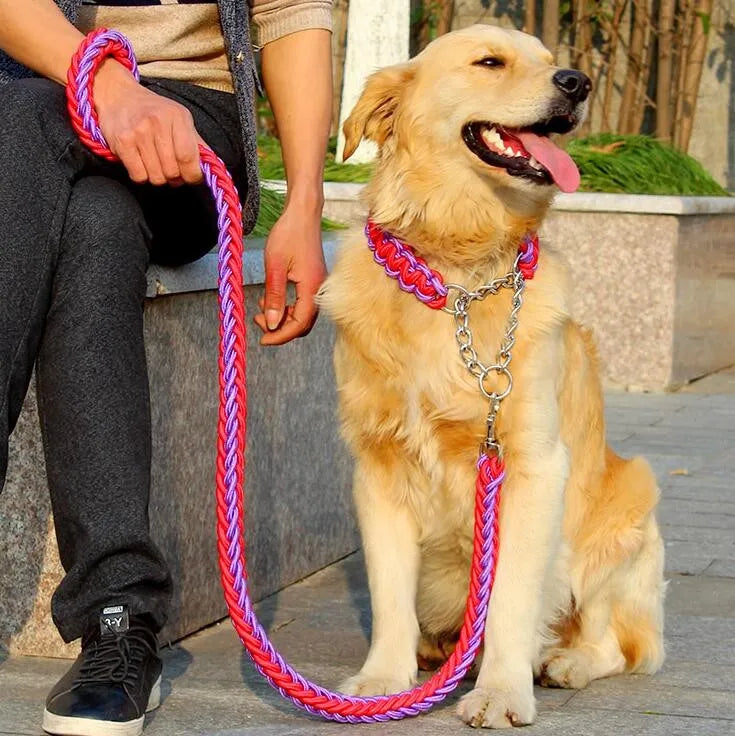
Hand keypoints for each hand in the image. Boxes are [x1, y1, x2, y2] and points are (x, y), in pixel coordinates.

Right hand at [93, 61, 203, 185]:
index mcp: (178, 117)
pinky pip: (139, 176)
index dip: (193, 175)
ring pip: (156, 177)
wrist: (118, 95)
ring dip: (157, 177)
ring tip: (154, 163)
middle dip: (174, 177)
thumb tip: (212, 166)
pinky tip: (141, 162)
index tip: (191, 176)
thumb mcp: (180, 118)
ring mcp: (138, 132)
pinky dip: (141, 175)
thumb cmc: (153, 111)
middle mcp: (158, 123)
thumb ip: (197, 143)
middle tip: (170, 169)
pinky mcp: (122, 142)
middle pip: (173, 172)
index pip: (189, 158)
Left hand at [254, 198, 326, 345]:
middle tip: (258, 323)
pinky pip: (302, 303)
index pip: (299, 324)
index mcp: (312, 288)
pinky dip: (287, 307)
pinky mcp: (314, 280)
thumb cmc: (289, 234)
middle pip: (303, 323)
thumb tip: (270, 324)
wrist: (303, 213)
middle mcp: (319, 290)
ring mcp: (318, 285)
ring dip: (282, 317)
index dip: (280, 335)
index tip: (263, 339)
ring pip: (302, 314)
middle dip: (281, 329)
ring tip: (260, 309)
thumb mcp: (275, 266)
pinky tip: (270, 298)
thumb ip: (274, 297)